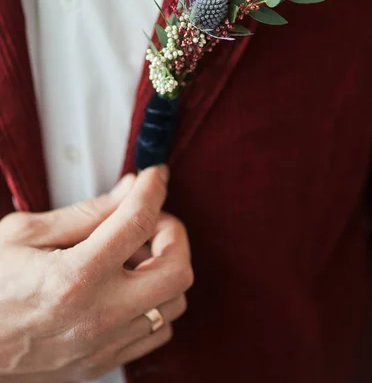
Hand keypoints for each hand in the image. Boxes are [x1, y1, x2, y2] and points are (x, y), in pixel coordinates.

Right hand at [0, 166, 192, 381]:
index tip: (156, 177)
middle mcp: (98, 316)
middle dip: (174, 234)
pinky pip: (156, 332)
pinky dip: (155, 301)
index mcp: (76, 276)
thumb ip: (86, 212)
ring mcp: (103, 345)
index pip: (138, 221)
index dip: (153, 190)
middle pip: (178, 270)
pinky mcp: (101, 364)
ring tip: (136, 253)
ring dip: (165, 268)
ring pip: (174, 304)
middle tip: (152, 219)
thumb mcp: (25, 234)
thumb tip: (128, 191)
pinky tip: (129, 285)